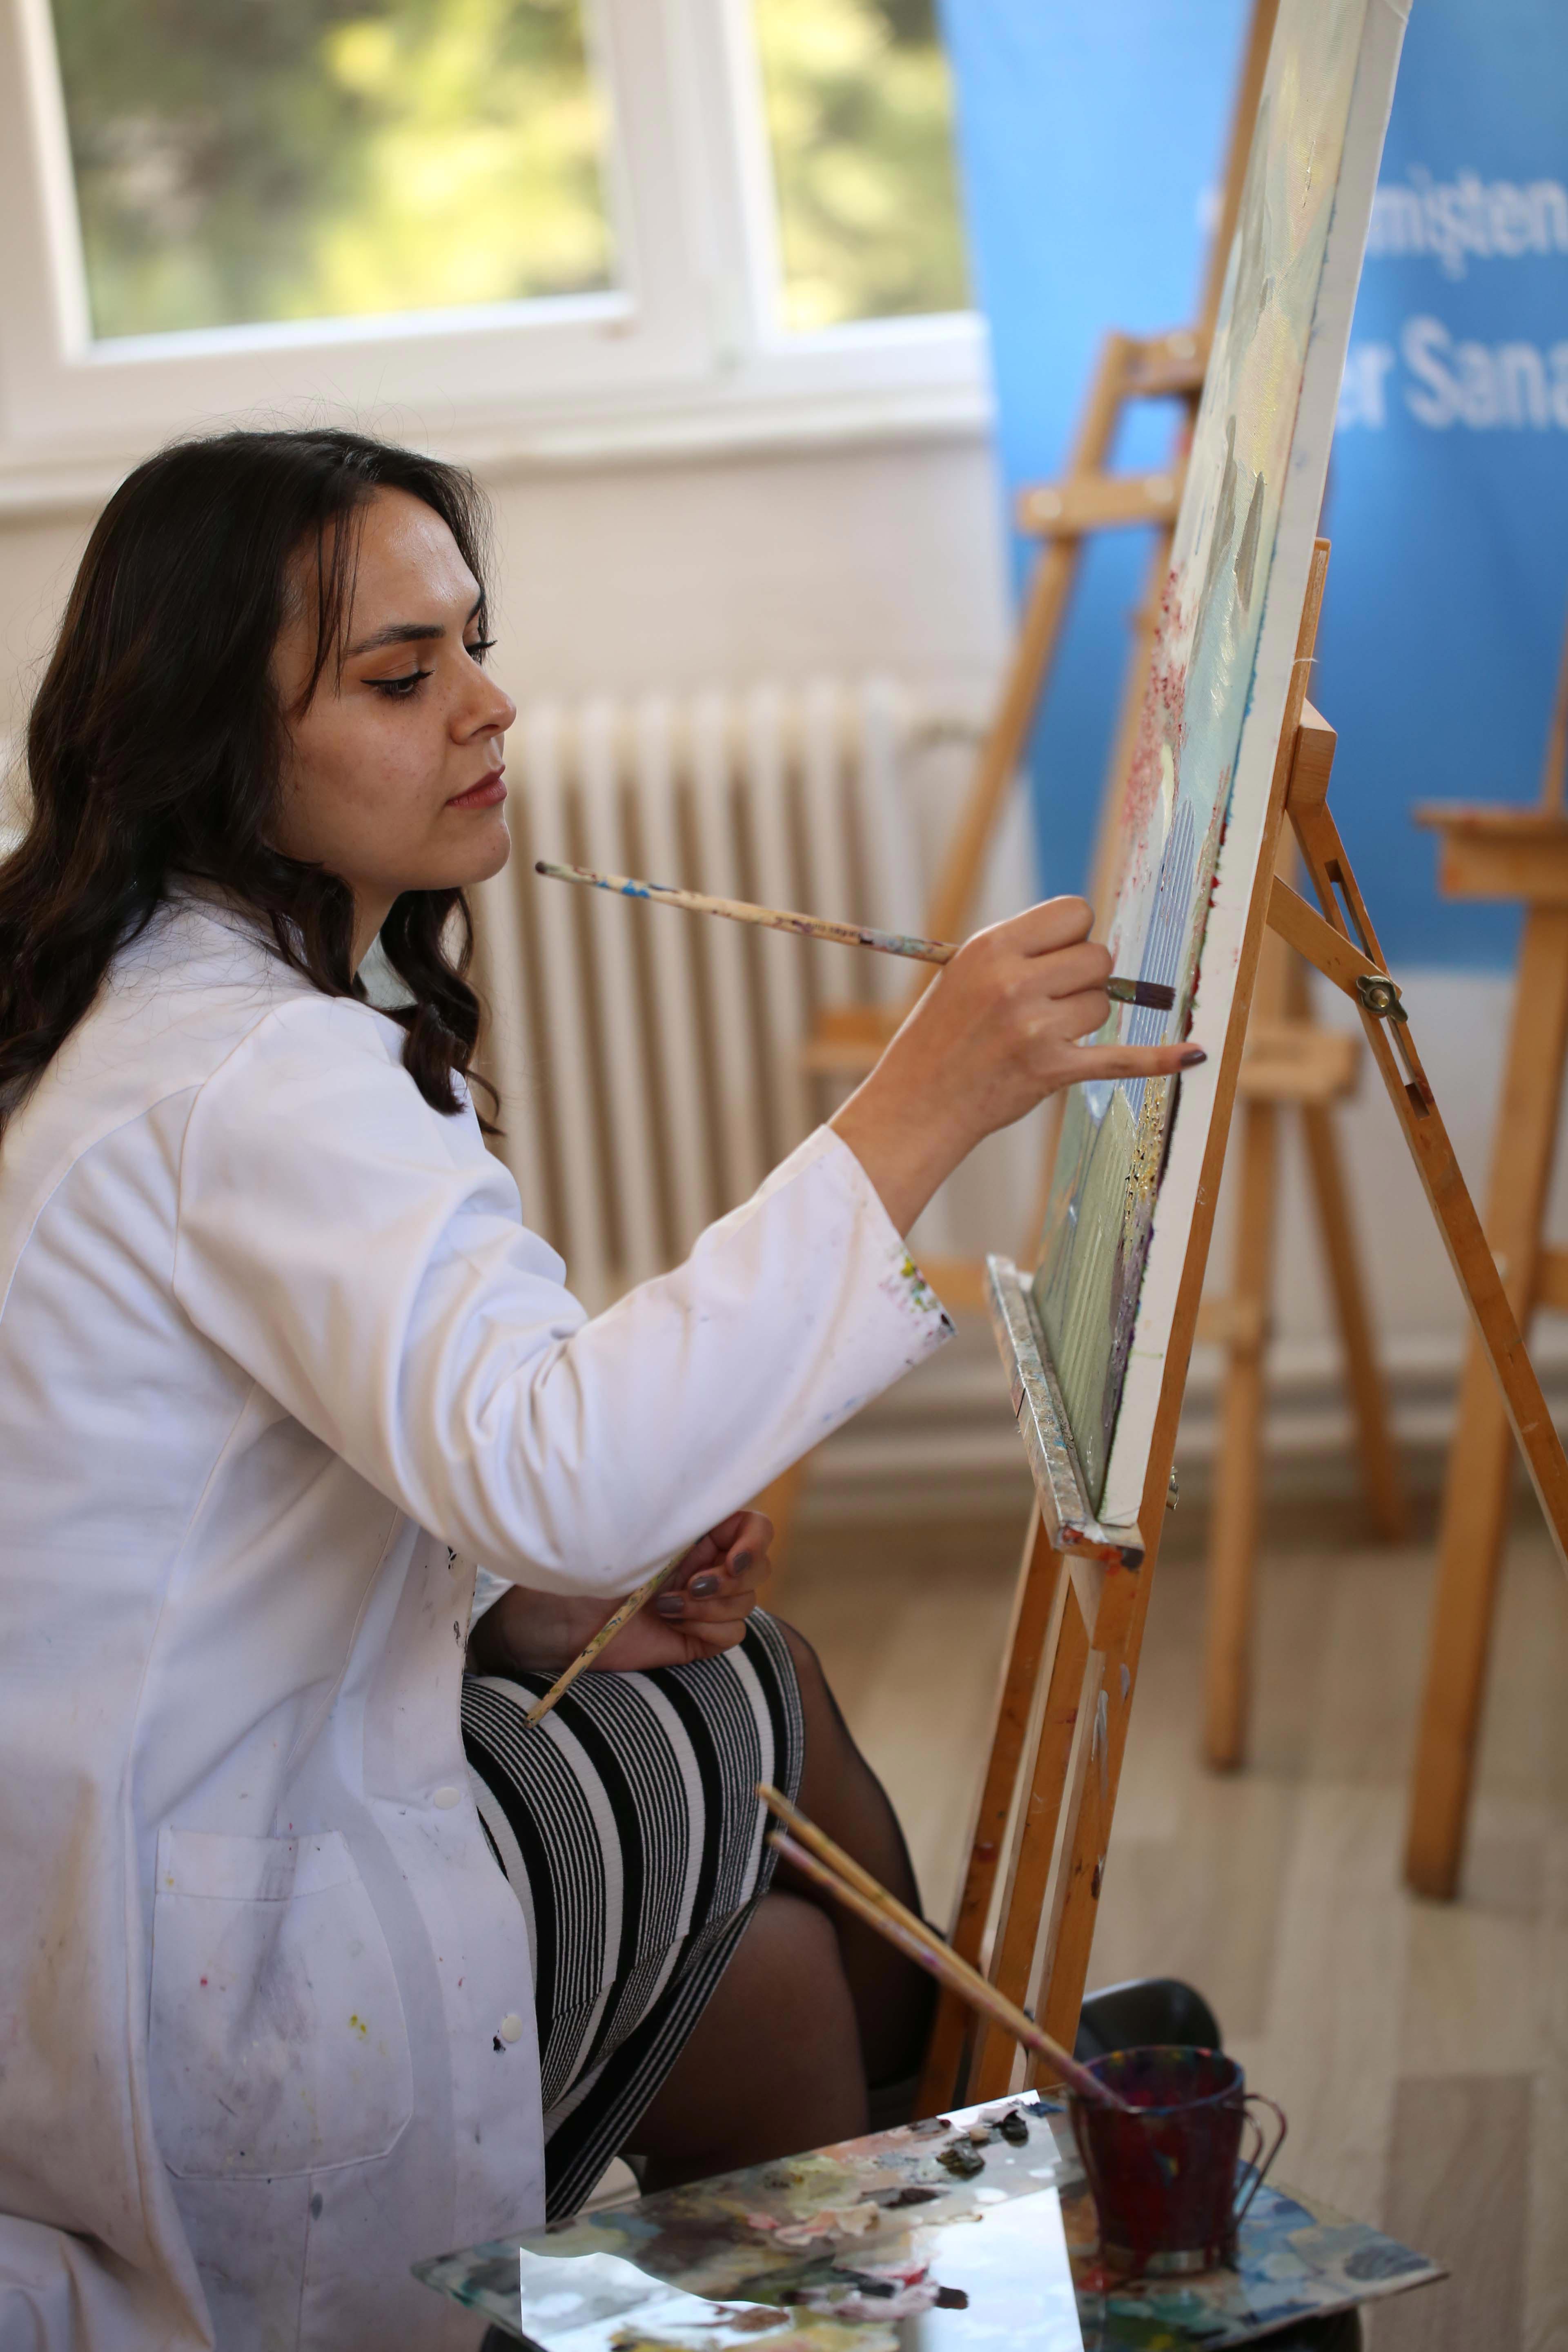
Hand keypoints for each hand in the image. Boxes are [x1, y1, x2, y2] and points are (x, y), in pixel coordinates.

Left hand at [465, 1512, 772, 1679]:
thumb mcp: (621, 1530)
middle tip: (689, 1585)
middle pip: (758, 1566)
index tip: (730, 1558)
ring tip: (663, 1605)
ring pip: (746, 1601)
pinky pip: (732, 1633)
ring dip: (709, 1605)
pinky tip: (667, 1622)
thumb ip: (664, 1515)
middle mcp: (704, 1561)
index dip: (755, 1542)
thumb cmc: (580, 1565)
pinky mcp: (697, 1636)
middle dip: (731, 1579)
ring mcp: (703, 1600)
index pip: (754, 1527)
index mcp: (694, 1529)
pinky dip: (706, 1628)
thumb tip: (697, 1494)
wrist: (554, 1620)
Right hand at [829, 896, 1205, 1233]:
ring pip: (1103, 1004)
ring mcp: (1034, 1027)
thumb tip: (1088, 942)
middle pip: (1097, 957)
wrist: (916, 1104)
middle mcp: (1014, 982)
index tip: (1055, 957)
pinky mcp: (1051, 1070)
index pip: (1074, 912)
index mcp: (992, 947)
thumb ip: (1023, 951)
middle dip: (1083, 978)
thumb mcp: (968, 974)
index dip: (1074, 934)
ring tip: (1037, 1037)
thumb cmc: (942, 1036)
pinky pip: (1120, 1058)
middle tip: (1047, 1002)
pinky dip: (1158, 1060)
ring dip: (1082, 1020)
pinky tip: (1193, 1053)